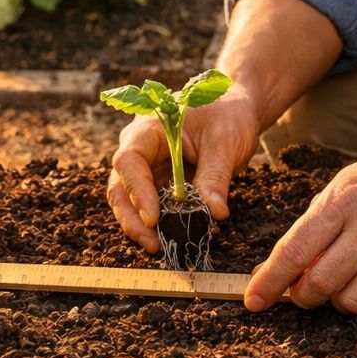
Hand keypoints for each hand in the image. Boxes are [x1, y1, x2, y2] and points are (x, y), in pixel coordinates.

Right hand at [106, 86, 261, 252]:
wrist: (235, 111)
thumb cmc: (227, 116)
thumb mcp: (225, 143)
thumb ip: (215, 176)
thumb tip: (214, 213)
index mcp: (149, 128)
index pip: (130, 160)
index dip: (137, 190)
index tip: (153, 217)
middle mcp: (140, 149)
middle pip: (121, 186)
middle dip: (132, 218)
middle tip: (153, 243)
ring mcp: (147, 168)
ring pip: (130, 201)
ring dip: (142, 226)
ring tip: (161, 246)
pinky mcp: (160, 184)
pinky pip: (153, 207)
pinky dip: (162, 224)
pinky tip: (181, 236)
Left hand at [243, 142, 356, 314]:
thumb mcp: (339, 190)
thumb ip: (308, 230)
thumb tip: (272, 272)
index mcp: (344, 201)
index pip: (297, 250)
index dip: (271, 281)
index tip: (254, 301)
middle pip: (323, 283)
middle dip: (304, 296)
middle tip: (304, 291)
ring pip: (355, 302)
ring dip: (341, 300)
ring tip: (345, 280)